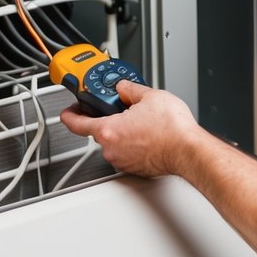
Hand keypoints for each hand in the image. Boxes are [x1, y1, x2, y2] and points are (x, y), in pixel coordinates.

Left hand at [59, 80, 202, 177]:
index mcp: (108, 130)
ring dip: (124, 132)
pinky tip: (149, 136)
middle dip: (111, 118)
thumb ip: (129, 89)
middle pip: (101, 130)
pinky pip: (128, 153)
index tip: (68, 111)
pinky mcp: (135, 168)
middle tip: (125, 109)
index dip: (69, 114)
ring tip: (144, 123)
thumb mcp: (149, 95)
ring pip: (116, 142)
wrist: (188, 150)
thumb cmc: (172, 129)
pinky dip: (134, 144)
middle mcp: (111, 149)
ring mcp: (123, 161)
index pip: (76, 123)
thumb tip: (123, 88)